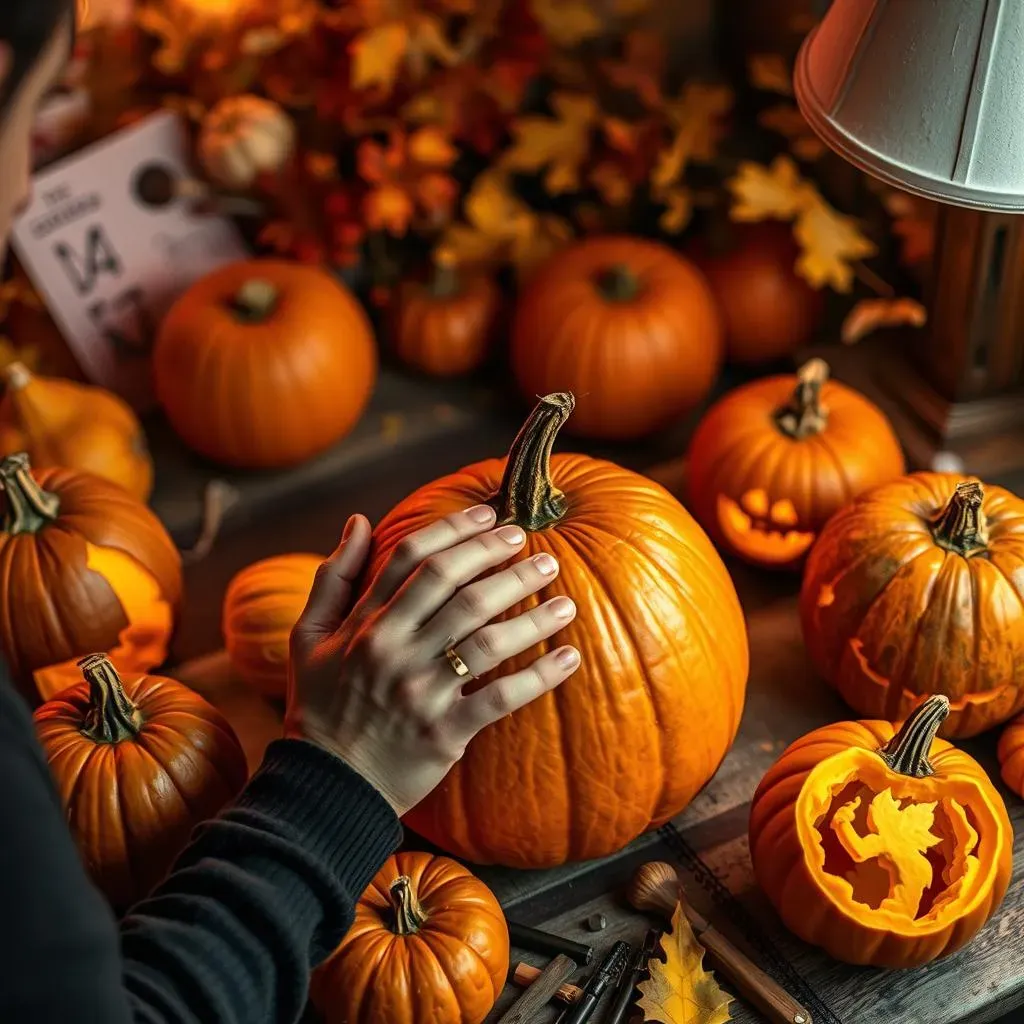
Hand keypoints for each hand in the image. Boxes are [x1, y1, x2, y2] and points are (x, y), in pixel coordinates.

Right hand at [285, 504, 580, 816]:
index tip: (489, 515)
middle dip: (499, 560)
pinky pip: (499, 697)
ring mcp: (420, 691)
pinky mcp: (444, 732)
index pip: (412, 558)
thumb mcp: (309, 638)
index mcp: (363, 623)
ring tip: (565, 600)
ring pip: (485, 638)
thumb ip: (334, 577)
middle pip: (456, 588)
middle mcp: (392, 649)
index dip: (454, 529)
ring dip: (531, 614)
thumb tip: (359, 520)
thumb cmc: (320, 707)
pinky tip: (569, 659)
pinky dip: (538, 677)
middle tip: (533, 546)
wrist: (324, 786)